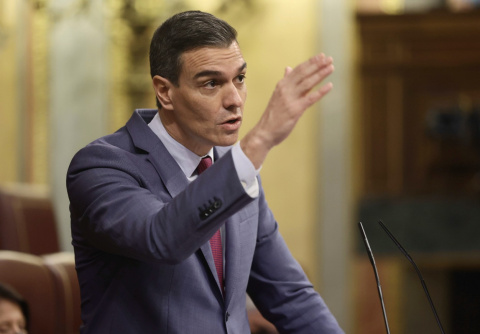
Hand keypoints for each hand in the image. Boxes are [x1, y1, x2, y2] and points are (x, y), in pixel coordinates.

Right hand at [241, 53, 333, 167]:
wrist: (264, 132)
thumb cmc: (272, 116)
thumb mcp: (277, 95)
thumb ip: (286, 82)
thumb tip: (288, 68)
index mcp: (281, 85)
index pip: (298, 70)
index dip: (310, 62)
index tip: (321, 56)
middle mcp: (285, 89)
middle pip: (304, 73)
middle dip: (317, 65)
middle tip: (329, 58)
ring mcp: (290, 99)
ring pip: (308, 83)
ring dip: (320, 74)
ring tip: (331, 67)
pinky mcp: (295, 110)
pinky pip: (310, 98)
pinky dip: (321, 91)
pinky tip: (330, 85)